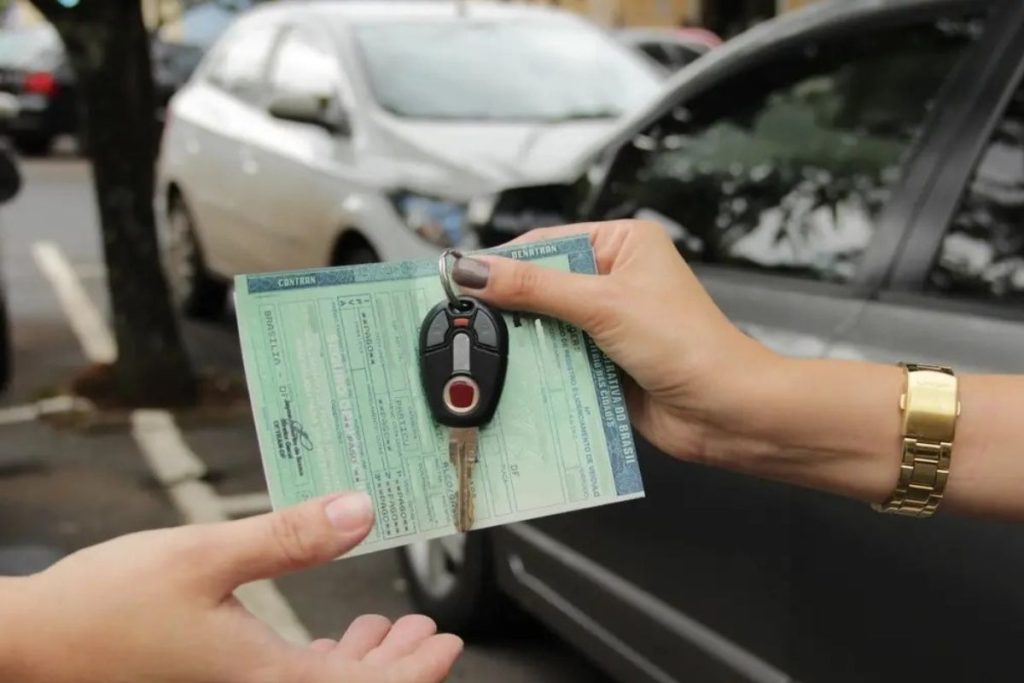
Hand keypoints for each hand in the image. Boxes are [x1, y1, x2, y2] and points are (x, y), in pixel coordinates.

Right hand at [5, 492, 462, 682]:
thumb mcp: (206, 556)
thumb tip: (360, 512)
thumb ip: (290, 537)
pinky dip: (324, 658)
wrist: (34, 642)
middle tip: (427, 633)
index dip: (412, 671)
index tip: (446, 644)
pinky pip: (291, 678)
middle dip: (397, 664)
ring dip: (363, 660)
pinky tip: (331, 636)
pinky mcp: (218, 678)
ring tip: (390, 629)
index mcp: (264, 676)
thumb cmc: (105, 606)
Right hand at [453, 220, 775, 466]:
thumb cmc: (688, 345)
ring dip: (526, 343)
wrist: (725, 412)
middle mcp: (616, 280)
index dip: (503, 261)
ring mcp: (610, 324)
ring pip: (547, 327)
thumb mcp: (603, 304)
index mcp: (624, 245)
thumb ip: (535, 288)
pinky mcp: (605, 362)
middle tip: (466, 319)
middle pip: (542, 286)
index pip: (547, 244)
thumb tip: (476, 270)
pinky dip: (540, 369)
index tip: (460, 278)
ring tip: (487, 352)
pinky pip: (559, 360)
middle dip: (511, 307)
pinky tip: (516, 378)